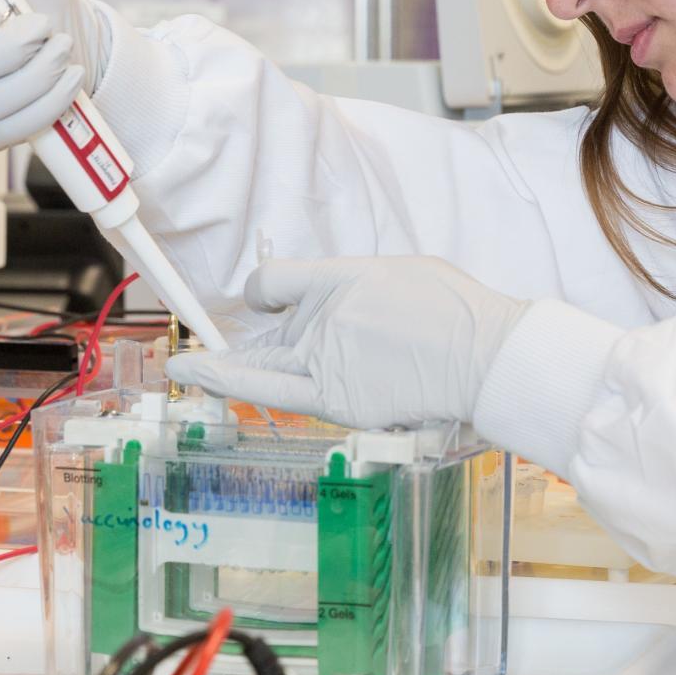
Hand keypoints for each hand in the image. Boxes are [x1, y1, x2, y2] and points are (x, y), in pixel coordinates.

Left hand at [165, 258, 528, 429]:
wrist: (486, 358)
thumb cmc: (457, 314)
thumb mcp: (402, 273)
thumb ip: (359, 287)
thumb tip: (338, 300)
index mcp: (343, 278)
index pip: (276, 279)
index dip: (264, 290)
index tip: (264, 298)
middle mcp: (326, 318)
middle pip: (266, 325)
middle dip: (236, 341)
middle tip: (193, 357)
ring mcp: (329, 362)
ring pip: (262, 364)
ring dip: (224, 368)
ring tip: (190, 370)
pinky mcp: (339, 401)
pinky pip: (279, 393)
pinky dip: (239, 385)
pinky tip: (212, 383)